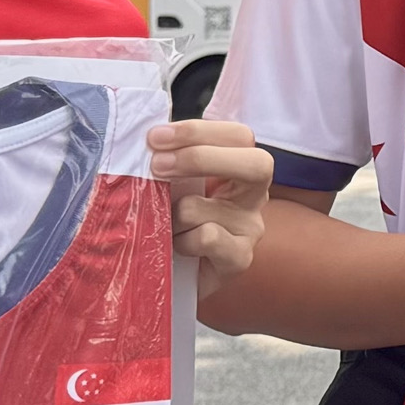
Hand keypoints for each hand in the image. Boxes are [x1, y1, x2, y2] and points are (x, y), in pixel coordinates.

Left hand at [147, 118, 272, 299]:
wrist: (172, 273)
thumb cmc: (173, 221)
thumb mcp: (174, 183)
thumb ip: (172, 159)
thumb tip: (148, 137)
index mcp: (240, 168)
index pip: (238, 136)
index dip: (197, 131)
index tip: (155, 138)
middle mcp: (254, 195)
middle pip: (255, 164)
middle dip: (200, 158)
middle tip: (157, 166)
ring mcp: (251, 228)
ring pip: (204, 206)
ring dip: (172, 214)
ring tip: (164, 226)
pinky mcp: (240, 258)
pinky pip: (206, 238)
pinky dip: (181, 240)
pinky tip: (176, 247)